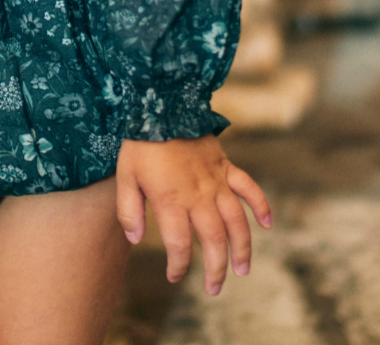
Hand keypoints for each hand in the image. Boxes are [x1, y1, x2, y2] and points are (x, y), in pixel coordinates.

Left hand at [116, 135, 271, 295]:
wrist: (161, 103)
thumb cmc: (140, 141)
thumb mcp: (124, 175)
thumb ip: (128, 210)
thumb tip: (134, 239)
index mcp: (171, 199)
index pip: (179, 245)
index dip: (178, 266)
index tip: (174, 276)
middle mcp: (198, 195)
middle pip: (214, 240)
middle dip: (216, 269)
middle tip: (215, 289)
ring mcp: (216, 180)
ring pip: (236, 221)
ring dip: (242, 248)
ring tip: (243, 270)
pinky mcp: (225, 166)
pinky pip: (249, 188)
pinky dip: (261, 205)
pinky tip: (268, 224)